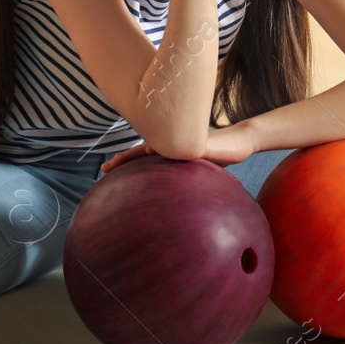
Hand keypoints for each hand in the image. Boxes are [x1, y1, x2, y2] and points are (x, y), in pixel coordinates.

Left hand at [99, 122, 259, 173]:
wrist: (240, 142)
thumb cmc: (219, 156)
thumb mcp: (199, 172)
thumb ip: (185, 179)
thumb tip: (177, 200)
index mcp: (171, 153)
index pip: (144, 159)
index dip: (126, 163)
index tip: (108, 171)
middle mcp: (172, 146)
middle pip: (142, 153)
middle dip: (123, 161)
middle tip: (104, 169)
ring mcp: (181, 143)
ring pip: (153, 147)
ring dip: (135, 154)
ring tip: (118, 161)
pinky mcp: (193, 143)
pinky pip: (174, 147)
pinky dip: (160, 148)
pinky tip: (148, 149)